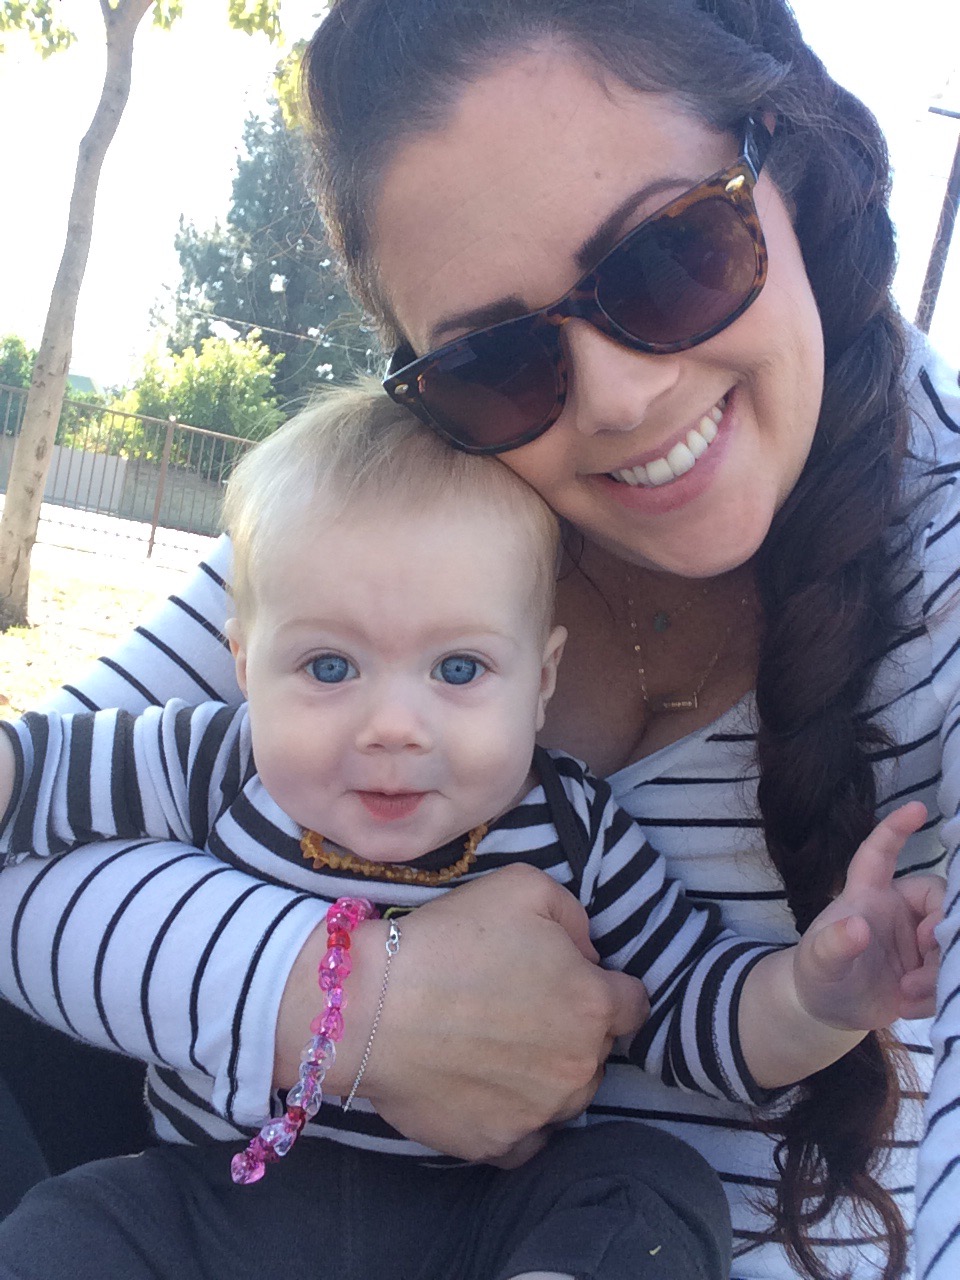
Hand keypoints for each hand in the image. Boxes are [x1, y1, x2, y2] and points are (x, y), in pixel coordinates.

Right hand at [356, 865, 648, 1160]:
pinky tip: (482, 1085)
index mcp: (593, 1004)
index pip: (633, 1005)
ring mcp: (540, 1113)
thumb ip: (574, 916)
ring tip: (497, 1045)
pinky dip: (513, 1116)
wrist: (371, 1007)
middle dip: (572, 1030)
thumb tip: (586, 951)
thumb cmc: (450, 939)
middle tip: (520, 1007)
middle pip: (597, 1051)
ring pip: (565, 1096)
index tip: (571, 981)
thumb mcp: (523, 888)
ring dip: (546, 1074)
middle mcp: (579, 1066)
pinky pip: (525, 1136)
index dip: (604, 988)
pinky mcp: (498, 1146)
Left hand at [793, 802, 943, 1029]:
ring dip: (938, 968)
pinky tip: (908, 1004)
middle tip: (927, 949)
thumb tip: (856, 927)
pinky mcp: (930, 966)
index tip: (917, 807)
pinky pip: (951, 971)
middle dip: (941, 925)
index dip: (895, 829)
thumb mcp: (818, 962)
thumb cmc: (817, 973)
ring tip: (906, 992)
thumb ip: (833, 945)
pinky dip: (935, 991)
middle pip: (939, 898)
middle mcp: (897, 909)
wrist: (830, 1010)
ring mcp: (917, 937)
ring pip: (952, 937)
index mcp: (867, 895)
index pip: (879, 854)